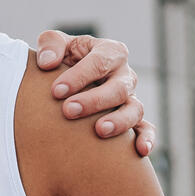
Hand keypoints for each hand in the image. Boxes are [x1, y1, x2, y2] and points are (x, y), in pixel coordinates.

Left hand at [33, 31, 155, 157]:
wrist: (67, 83)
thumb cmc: (62, 60)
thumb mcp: (55, 43)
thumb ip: (50, 44)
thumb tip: (47, 63)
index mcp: (109, 52)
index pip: (100, 61)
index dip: (79, 76)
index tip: (56, 91)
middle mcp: (124, 75)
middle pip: (118, 88)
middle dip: (94, 100)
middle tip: (68, 110)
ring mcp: (130, 99)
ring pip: (134, 110)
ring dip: (119, 121)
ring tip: (99, 131)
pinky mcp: (132, 120)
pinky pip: (145, 129)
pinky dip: (147, 139)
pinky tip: (140, 151)